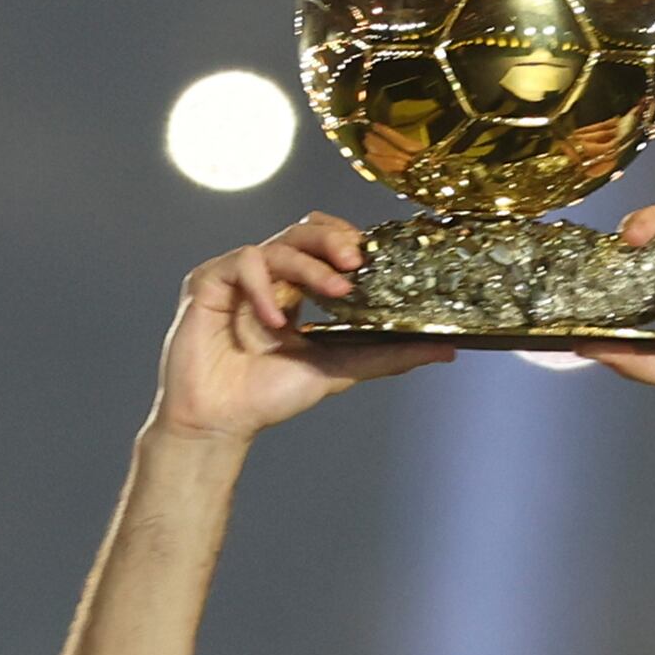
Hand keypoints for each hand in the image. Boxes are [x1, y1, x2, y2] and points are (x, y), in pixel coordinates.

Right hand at [155, 217, 446, 441]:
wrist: (220, 422)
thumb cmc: (268, 396)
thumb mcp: (339, 369)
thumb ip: (388, 354)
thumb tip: (446, 347)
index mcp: (296, 288)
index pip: (323, 242)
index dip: (347, 240)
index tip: (372, 258)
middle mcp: (268, 276)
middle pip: (302, 232)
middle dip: (334, 240)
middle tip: (357, 261)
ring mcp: (237, 277)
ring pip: (278, 245)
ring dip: (310, 265)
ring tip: (334, 292)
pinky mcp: (208, 282)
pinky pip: (243, 262)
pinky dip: (264, 286)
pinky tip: (277, 320)